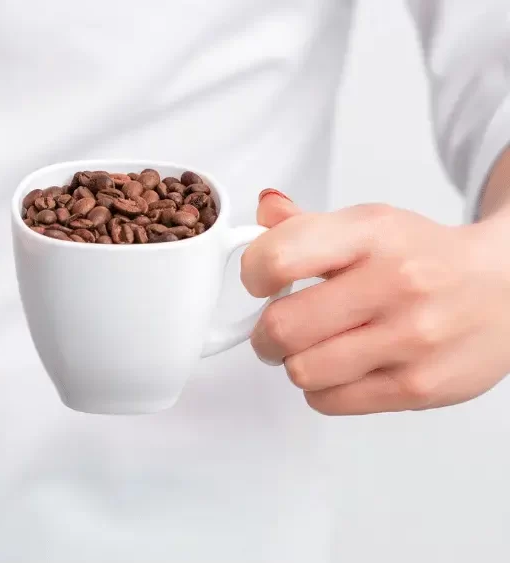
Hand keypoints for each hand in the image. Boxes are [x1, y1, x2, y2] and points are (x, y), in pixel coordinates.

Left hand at [241, 190, 509, 415]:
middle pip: (282, 327)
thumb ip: (305, 224)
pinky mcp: (419, 386)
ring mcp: (411, 338)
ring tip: (317, 347)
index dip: (253, 274)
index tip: (262, 282)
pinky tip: (344, 368)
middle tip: (278, 327)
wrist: (508, 289)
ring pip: (301, 371)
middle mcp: (395, 283)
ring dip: (296, 363)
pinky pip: (329, 401)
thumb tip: (264, 211)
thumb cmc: (427, 258)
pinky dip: (324, 388)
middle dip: (266, 332)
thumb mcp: (369, 225)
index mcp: (374, 234)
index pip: (279, 258)